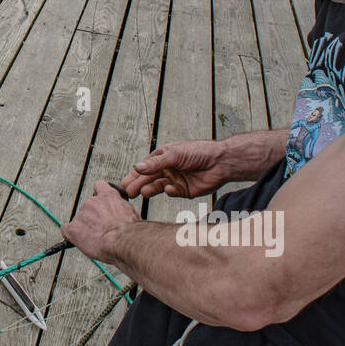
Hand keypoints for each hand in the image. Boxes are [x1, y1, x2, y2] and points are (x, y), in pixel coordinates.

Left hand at [61, 182, 138, 263]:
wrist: (123, 241)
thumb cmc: (130, 231)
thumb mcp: (131, 214)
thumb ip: (121, 211)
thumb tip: (121, 217)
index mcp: (109, 196)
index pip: (99, 186)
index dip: (98, 194)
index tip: (100, 202)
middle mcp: (93, 202)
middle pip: (88, 208)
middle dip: (93, 218)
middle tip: (102, 230)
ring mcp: (82, 214)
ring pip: (79, 220)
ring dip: (85, 228)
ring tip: (96, 239)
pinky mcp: (74, 228)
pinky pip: (66, 230)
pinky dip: (71, 235)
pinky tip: (77, 241)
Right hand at [122, 139, 249, 198]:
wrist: (221, 163)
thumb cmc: (199, 152)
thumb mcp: (175, 154)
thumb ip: (156, 163)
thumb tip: (137, 167)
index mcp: (163, 157)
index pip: (144, 167)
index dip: (133, 175)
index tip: (123, 184)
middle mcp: (167, 168)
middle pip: (148, 179)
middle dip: (138, 185)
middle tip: (129, 193)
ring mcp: (175, 180)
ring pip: (158, 186)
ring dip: (150, 189)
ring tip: (143, 193)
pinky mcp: (184, 191)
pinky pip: (172, 193)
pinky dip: (170, 192)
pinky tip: (169, 189)